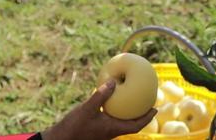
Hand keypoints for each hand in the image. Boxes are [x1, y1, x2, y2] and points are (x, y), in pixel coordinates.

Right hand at [40, 79, 156, 139]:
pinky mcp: (96, 127)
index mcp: (113, 129)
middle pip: (131, 123)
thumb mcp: (87, 109)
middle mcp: (110, 130)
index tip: (155, 109)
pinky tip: (110, 98)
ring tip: (133, 97)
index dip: (147, 118)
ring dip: (128, 110)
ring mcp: (103, 130)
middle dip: (140, 113)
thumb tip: (114, 81)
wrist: (60, 139)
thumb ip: (100, 96)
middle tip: (147, 100)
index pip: (136, 126)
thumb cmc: (74, 127)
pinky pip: (110, 117)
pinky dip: (114, 108)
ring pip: (120, 120)